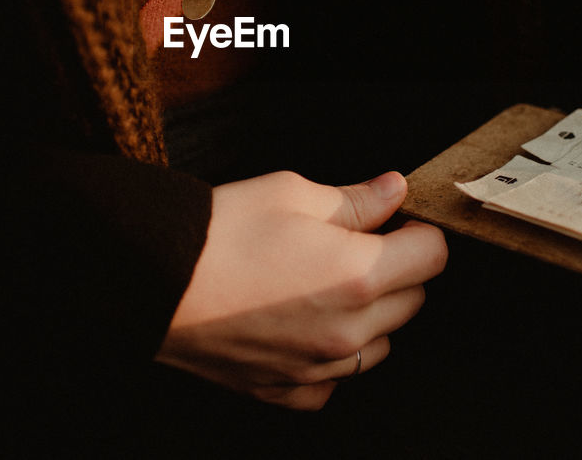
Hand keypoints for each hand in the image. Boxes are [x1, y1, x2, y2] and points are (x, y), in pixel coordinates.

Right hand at [155, 170, 447, 409]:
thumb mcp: (292, 192)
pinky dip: (328, 358)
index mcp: (358, 274)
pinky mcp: (282, 389)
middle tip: (354, 244)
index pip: (432, 256)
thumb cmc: (219, 230)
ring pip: (378, 345)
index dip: (416, 231)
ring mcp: (316, 366)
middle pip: (412, 301)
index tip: (394, 221)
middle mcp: (346, 330)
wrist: (149, 277)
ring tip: (323, 284)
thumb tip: (395, 192)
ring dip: (368, 316)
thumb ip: (355, 200)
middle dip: (395, 269)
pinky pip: (331, 383)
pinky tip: (303, 327)